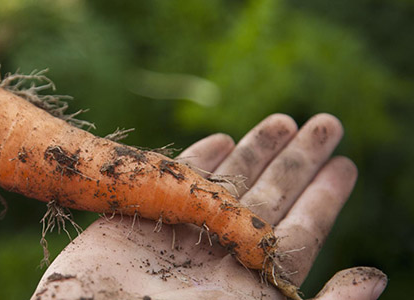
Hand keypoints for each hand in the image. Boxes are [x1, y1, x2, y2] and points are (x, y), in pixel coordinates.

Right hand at [33, 114, 386, 298]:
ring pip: (225, 184)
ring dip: (254, 151)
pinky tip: (220, 137)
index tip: (346, 162)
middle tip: (325, 123)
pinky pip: (170, 181)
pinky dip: (196, 159)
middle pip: (268, 198)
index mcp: (251, 282)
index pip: (299, 231)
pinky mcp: (136, 220)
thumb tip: (377, 275)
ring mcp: (178, 235)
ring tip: (283, 120)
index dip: (325, 197)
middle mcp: (219, 255)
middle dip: (296, 160)